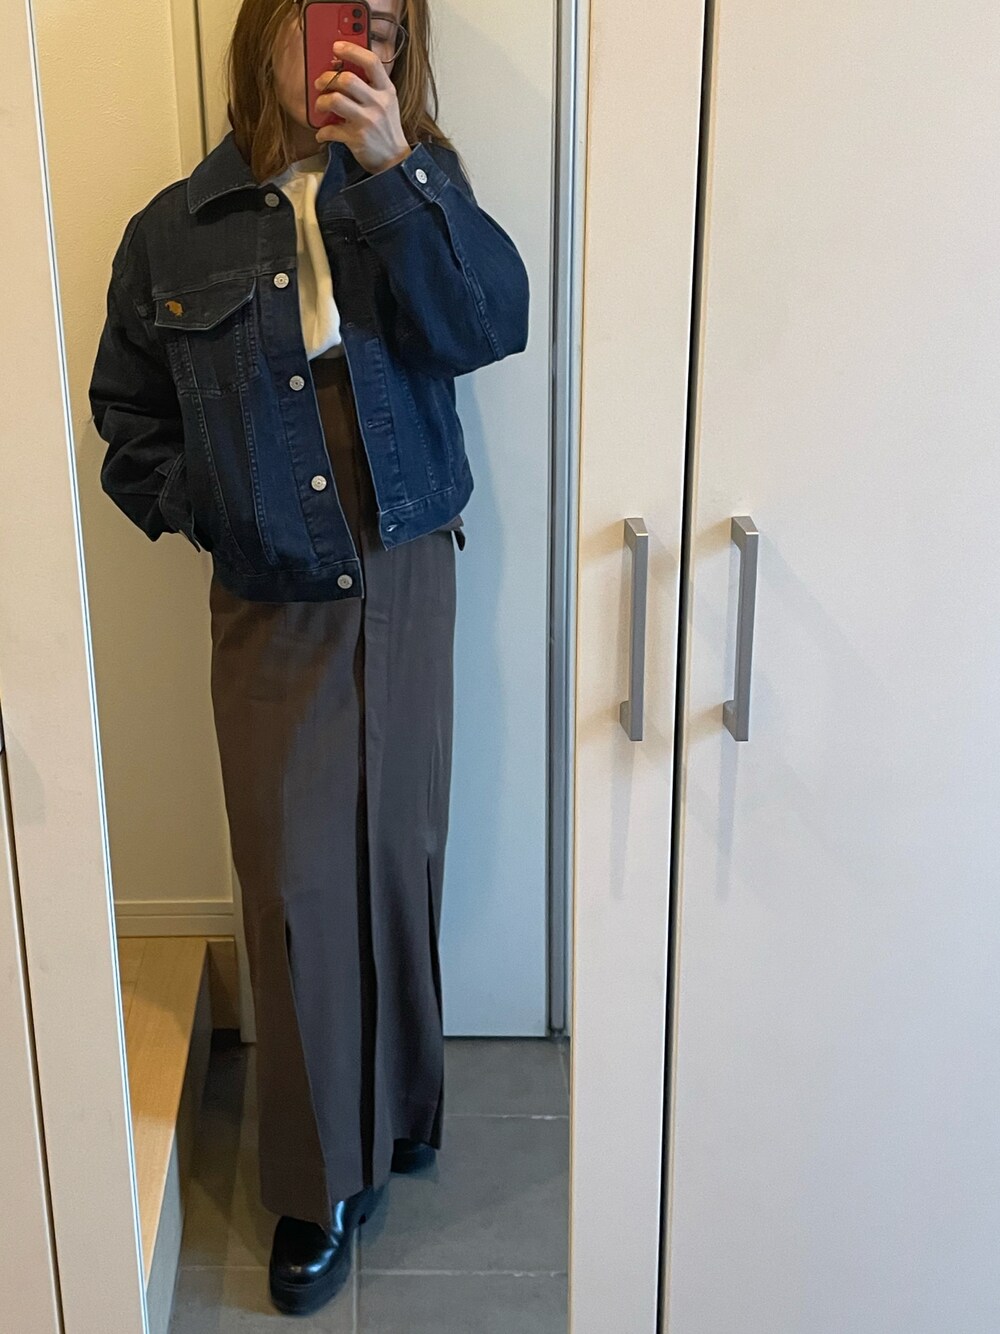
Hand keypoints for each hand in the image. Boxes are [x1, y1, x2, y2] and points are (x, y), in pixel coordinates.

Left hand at [313, 42, 410, 173]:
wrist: (394, 160)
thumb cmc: (386, 128)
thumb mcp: (387, 102)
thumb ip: (372, 85)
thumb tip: (343, 69)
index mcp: (386, 91)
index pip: (371, 62)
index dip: (352, 50)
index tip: (336, 47)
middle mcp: (378, 104)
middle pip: (347, 79)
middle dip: (327, 79)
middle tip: (320, 83)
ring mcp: (367, 122)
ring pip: (335, 100)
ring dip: (321, 102)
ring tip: (320, 106)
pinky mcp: (356, 139)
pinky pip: (330, 129)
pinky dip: (322, 132)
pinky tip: (322, 133)